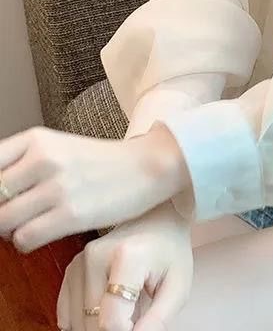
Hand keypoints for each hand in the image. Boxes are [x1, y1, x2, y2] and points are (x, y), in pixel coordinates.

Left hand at [0, 125, 189, 251]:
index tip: (3, 195)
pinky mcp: (70, 214)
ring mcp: (57, 187)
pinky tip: (46, 230)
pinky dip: (28, 241)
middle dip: (0, 210)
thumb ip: (21, 165)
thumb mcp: (58, 148)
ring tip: (32, 221)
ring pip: (1, 222)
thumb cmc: (101, 162)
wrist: (149, 166)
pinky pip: (23, 239)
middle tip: (18, 211)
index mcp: (37, 139)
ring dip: (11, 229)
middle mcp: (44, 159)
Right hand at [57, 200, 193, 330]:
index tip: (141, 326)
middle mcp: (94, 257)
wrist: (159, 217)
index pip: (111, 321)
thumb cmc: (171, 250)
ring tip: (128, 305)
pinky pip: (68, 314)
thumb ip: (158, 319)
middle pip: (91, 324)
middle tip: (138, 311)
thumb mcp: (178, 285)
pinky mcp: (71, 269)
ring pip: (77, 322)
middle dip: (115, 330)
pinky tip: (109, 304)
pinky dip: (87, 320)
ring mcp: (79, 262)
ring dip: (101, 325)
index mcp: (126, 257)